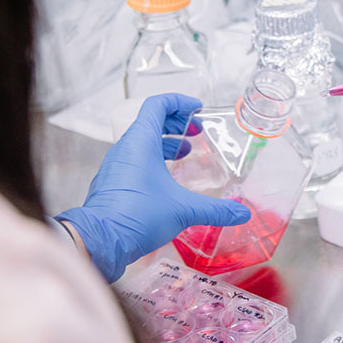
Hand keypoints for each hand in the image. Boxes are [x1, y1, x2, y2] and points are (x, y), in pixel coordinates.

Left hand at [57, 94, 250, 281]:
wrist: (101, 241)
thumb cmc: (138, 215)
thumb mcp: (183, 210)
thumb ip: (215, 210)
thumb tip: (242, 214)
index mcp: (140, 142)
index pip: (157, 105)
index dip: (178, 102)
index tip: (197, 108)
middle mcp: (125, 149)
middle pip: (150, 122)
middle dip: (176, 123)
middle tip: (196, 133)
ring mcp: (116, 166)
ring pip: (141, 142)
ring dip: (165, 143)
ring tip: (185, 154)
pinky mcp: (112, 183)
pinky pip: (134, 160)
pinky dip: (152, 160)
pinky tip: (167, 179)